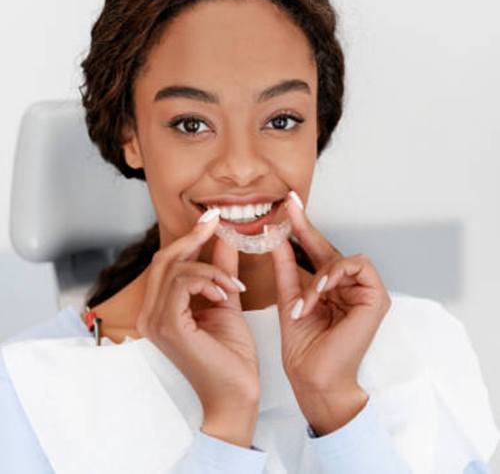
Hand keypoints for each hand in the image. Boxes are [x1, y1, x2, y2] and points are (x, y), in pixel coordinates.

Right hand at [135, 209, 260, 419]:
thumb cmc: (230, 357)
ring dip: (210, 268)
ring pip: (175, 268)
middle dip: (193, 238)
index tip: (211, 219)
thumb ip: (220, 271)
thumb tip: (223, 240)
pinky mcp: (168, 326)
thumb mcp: (225, 302)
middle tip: (217, 223)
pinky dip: (208, 279)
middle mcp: (150, 314)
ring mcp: (155, 321)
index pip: (167, 264)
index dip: (188, 238)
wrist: (236, 395)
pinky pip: (183, 283)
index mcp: (160, 309)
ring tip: (232, 285)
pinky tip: (226, 293)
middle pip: (164, 260)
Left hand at [267, 191, 391, 431]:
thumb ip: (286, 266)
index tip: (288, 204)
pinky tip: (322, 290)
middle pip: (329, 248)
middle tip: (290, 206)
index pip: (315, 251)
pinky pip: (358, 266)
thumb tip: (278, 236)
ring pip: (342, 258)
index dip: (302, 227)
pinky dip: (336, 275)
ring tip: (307, 299)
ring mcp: (364, 291)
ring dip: (320, 274)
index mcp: (329, 287)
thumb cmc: (303, 346)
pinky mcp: (377, 297)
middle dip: (306, 228)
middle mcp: (347, 286)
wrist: (313, 377)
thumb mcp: (289, 297)